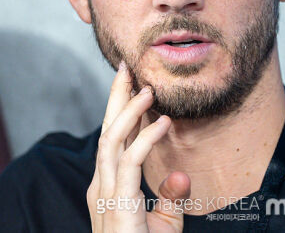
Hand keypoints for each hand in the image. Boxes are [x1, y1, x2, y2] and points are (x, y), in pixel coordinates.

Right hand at [87, 62, 190, 231]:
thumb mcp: (162, 224)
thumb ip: (169, 199)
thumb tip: (182, 176)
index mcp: (107, 186)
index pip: (113, 139)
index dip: (120, 110)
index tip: (131, 84)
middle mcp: (101, 185)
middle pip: (107, 131)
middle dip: (115, 97)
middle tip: (125, 67)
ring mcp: (106, 194)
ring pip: (113, 140)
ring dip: (129, 110)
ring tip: (147, 87)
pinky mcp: (118, 203)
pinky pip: (130, 163)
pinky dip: (146, 139)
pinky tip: (163, 123)